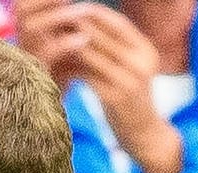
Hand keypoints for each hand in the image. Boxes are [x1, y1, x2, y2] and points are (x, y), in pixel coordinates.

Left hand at [15, 1, 182, 172]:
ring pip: (92, 53)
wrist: (144, 134)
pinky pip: (87, 75)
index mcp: (146, 50)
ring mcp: (130, 80)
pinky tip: (58, 66)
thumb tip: (84, 26)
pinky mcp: (116, 98)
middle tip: (53, 23)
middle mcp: (141, 62)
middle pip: (103, 35)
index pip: (117, 23)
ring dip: (69, 47)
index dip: (93, 13)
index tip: (71, 9)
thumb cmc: (130, 99)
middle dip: (76, 27)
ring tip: (51, 43)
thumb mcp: (130, 69)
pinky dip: (71, 68)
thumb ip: (114, 49)